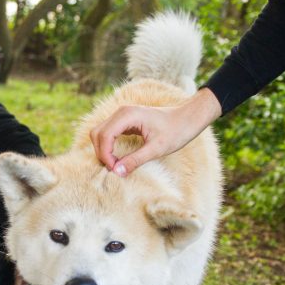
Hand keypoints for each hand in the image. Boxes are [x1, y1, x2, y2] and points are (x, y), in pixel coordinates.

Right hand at [89, 87, 220, 175]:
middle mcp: (122, 112)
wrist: (187, 119)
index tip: (114, 170)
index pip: (104, 136)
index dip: (105, 155)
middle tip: (114, 169)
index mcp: (128, 115)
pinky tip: (117, 157)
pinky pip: (108, 133)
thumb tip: (116, 172)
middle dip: (101, 153)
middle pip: (97, 133)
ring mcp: (122, 115)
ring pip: (100, 133)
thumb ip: (135, 160)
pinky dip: (108, 146)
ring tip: (115, 165)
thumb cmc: (176, 131)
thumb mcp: (156, 149)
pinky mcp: (125, 121)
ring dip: (103, 150)